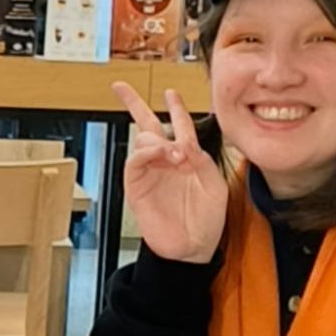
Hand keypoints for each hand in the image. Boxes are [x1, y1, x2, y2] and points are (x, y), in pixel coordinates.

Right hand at [113, 83, 228, 263]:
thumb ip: (202, 161)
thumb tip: (183, 142)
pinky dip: (147, 153)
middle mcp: (165, 161)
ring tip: (174, 153)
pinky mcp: (137, 186)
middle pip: (146, 125)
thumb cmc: (207, 220)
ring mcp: (150, 173)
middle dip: (133, 104)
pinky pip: (135, 161)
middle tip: (120, 87)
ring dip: (157, 140)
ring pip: (142, 141)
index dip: (175, 108)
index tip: (170, 92)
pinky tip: (162, 156)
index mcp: (186, 158)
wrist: (192, 248)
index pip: (179, 126)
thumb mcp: (215, 186)